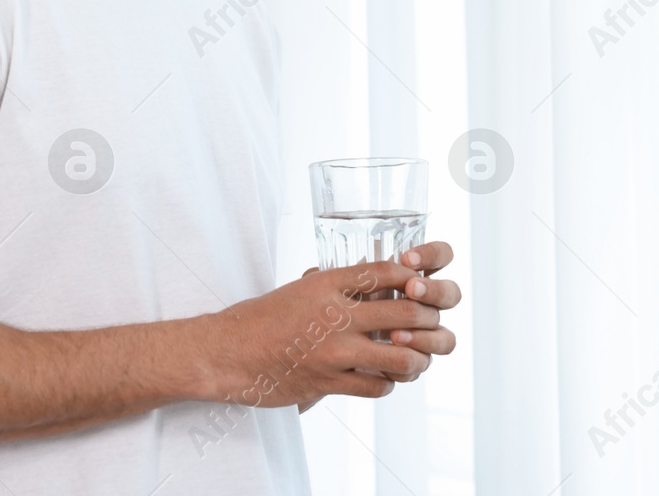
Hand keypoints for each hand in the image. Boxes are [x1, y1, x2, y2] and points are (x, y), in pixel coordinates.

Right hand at [202, 256, 453, 407]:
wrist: (229, 353)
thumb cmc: (262, 319)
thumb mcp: (300, 288)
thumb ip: (335, 285)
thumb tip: (368, 279)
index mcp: (327, 284)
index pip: (385, 272)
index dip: (412, 277)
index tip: (420, 284)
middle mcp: (335, 315)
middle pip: (405, 313)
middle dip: (427, 319)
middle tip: (429, 323)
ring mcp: (334, 352)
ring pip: (400, 357)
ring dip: (415, 359)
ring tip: (415, 358)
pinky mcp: (328, 383)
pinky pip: (376, 386)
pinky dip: (388, 383)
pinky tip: (385, 378)